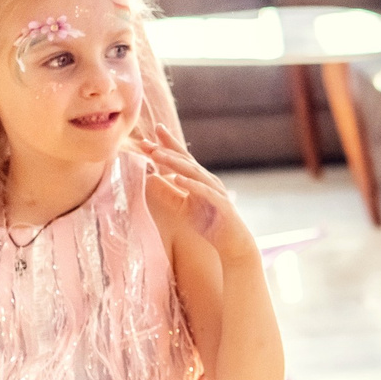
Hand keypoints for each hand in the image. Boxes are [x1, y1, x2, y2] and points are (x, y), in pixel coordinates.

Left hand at [141, 133, 260, 265]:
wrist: (233, 243)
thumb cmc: (209, 225)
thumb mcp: (183, 208)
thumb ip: (168, 193)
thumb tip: (149, 179)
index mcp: (200, 180)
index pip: (182, 159)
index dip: (167, 146)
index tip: (149, 136)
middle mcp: (208, 181)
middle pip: (186, 161)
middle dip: (166, 150)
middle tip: (147, 142)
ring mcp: (216, 191)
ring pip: (193, 172)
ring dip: (174, 162)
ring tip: (157, 155)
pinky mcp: (221, 203)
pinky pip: (204, 191)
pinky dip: (190, 184)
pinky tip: (177, 178)